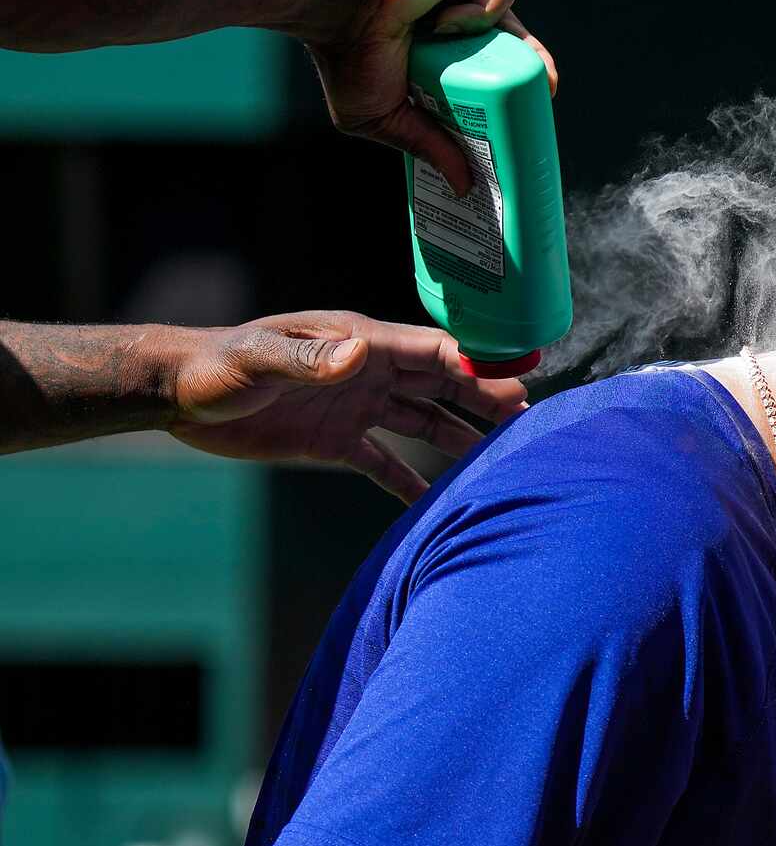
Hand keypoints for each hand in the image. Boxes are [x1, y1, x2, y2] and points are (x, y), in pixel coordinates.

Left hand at [165, 310, 526, 502]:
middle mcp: (365, 371)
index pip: (432, 352)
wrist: (180, 396)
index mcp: (358, 342)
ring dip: (458, 438)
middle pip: (439, 385)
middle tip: (525, 420)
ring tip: (498, 458)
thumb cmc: (219, 367)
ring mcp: (355, 406)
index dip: (476, 366)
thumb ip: (309, 358)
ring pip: (421, 422)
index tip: (515, 384)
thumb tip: (358, 355)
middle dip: (481, 400)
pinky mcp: (336, 441)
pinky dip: (411, 481)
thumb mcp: (261, 359)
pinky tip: (437, 502)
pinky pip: (385, 462)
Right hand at [304, 0, 557, 195]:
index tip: (524, 120)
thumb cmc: (344, 54)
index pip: (481, 74)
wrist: (339, 2)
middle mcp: (450, 23)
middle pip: (507, 50)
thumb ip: (427, 147)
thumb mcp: (384, 118)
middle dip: (529, 76)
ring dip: (513, 48)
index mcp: (432, 56)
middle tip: (542, 100)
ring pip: (511, 24)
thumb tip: (464, 187)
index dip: (506, 95)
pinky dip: (483, 12)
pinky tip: (446, 23)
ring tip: (514, 76)